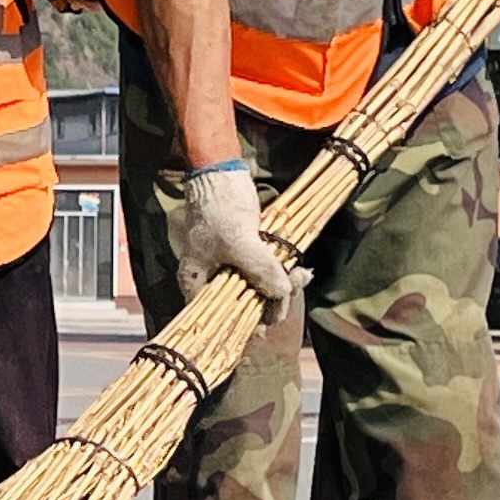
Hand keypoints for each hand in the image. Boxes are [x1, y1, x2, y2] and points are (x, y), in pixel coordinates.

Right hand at [180, 157, 296, 315]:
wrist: (222, 176)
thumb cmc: (219, 208)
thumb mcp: (239, 241)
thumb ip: (260, 269)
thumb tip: (282, 294)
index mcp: (199, 285)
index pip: (222, 318)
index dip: (247, 323)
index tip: (271, 320)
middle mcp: (213, 282)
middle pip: (245, 306)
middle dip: (272, 301)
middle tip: (291, 289)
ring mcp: (232, 269)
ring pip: (260, 289)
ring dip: (283, 286)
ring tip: (300, 275)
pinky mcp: (248, 256)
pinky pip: (267, 273)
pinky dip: (283, 274)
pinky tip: (299, 271)